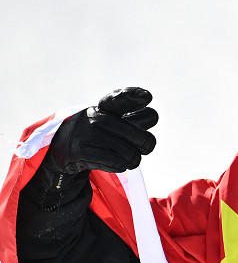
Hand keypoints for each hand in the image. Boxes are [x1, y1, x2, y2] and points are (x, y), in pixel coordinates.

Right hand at [42, 87, 157, 181]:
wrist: (60, 150)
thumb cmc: (96, 134)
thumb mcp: (113, 122)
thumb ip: (134, 119)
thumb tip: (153, 115)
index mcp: (104, 107)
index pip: (118, 99)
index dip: (133, 97)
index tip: (147, 97)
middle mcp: (94, 117)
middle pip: (135, 133)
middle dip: (146, 143)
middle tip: (147, 147)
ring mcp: (85, 134)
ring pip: (128, 152)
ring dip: (133, 159)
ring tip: (129, 158)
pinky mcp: (80, 152)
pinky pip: (115, 163)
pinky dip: (121, 165)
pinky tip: (116, 163)